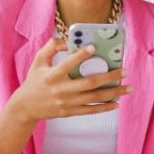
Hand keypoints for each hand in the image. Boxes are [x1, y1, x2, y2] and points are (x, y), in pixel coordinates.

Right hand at [7, 38, 130, 123]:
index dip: (81, 55)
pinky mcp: (70, 112)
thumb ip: (52, 47)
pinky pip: (90, 110)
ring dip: (113, 93)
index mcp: (52, 75)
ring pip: (94, 98)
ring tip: (128, 88)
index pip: (68, 64)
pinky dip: (104, 108)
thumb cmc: (34, 80)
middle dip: (110, 77)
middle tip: (125, 70)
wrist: (25, 107)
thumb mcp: (39, 61)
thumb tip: (68, 41)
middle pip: (89, 83)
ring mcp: (67, 102)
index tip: (94, 47)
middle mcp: (61, 89)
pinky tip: (116, 103)